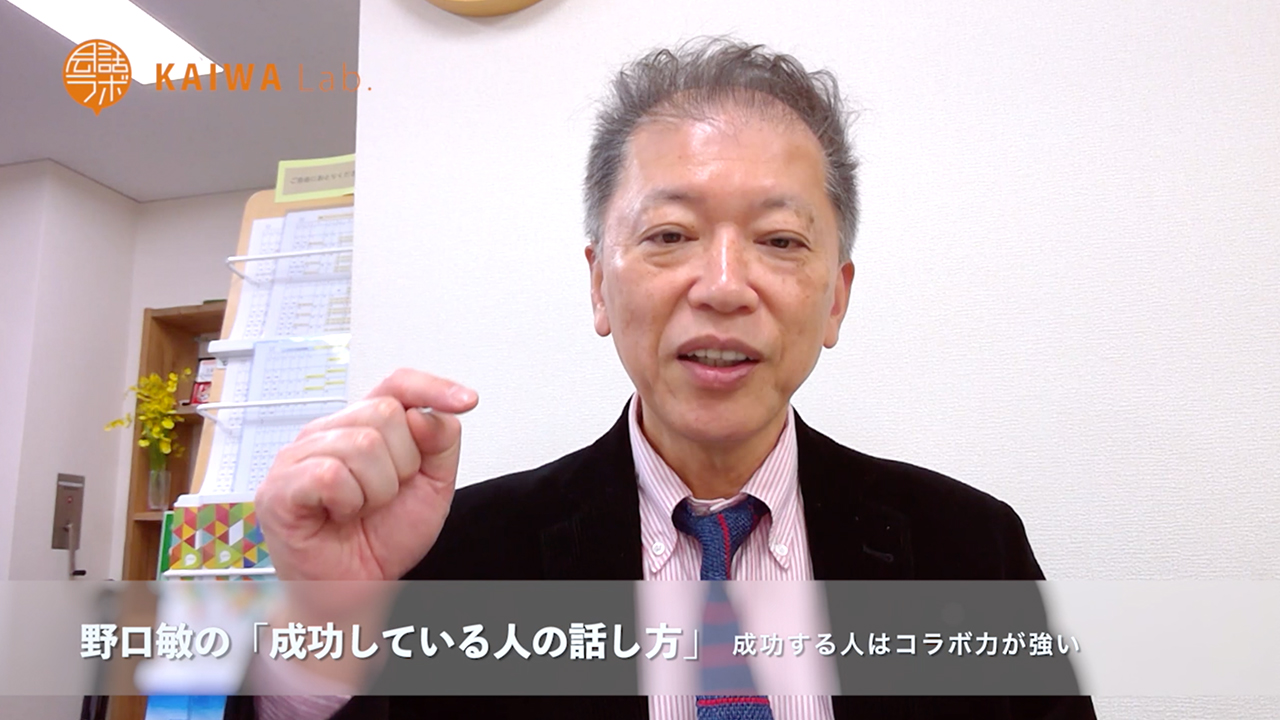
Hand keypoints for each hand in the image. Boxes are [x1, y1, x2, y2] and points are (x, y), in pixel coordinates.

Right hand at [255, 368, 477, 581]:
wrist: (355, 589)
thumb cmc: (383, 537)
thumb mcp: (433, 487)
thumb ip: (440, 444)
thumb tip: (427, 413)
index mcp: (362, 425)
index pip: (397, 383)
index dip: (432, 387)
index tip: (468, 402)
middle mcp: (328, 432)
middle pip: (385, 412)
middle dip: (403, 464)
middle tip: (384, 495)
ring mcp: (298, 456)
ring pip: (362, 444)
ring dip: (377, 490)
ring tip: (362, 508)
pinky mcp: (280, 486)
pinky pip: (331, 475)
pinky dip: (349, 502)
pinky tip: (340, 514)